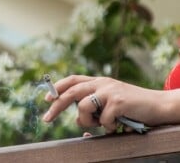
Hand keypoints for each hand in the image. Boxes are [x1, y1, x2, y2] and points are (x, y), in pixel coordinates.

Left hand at [42, 74, 178, 131]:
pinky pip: (103, 119)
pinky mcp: (118, 101)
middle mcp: (101, 83)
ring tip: (103, 125)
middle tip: (46, 118)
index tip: (46, 99)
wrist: (159, 105)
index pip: (72, 80)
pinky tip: (119, 124)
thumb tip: (77, 121)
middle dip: (57, 105)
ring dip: (88, 121)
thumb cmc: (134, 108)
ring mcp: (109, 90)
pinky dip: (108, 126)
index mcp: (98, 82)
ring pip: (84, 106)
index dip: (58, 88)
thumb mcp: (111, 104)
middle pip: (71, 91)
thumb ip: (95, 108)